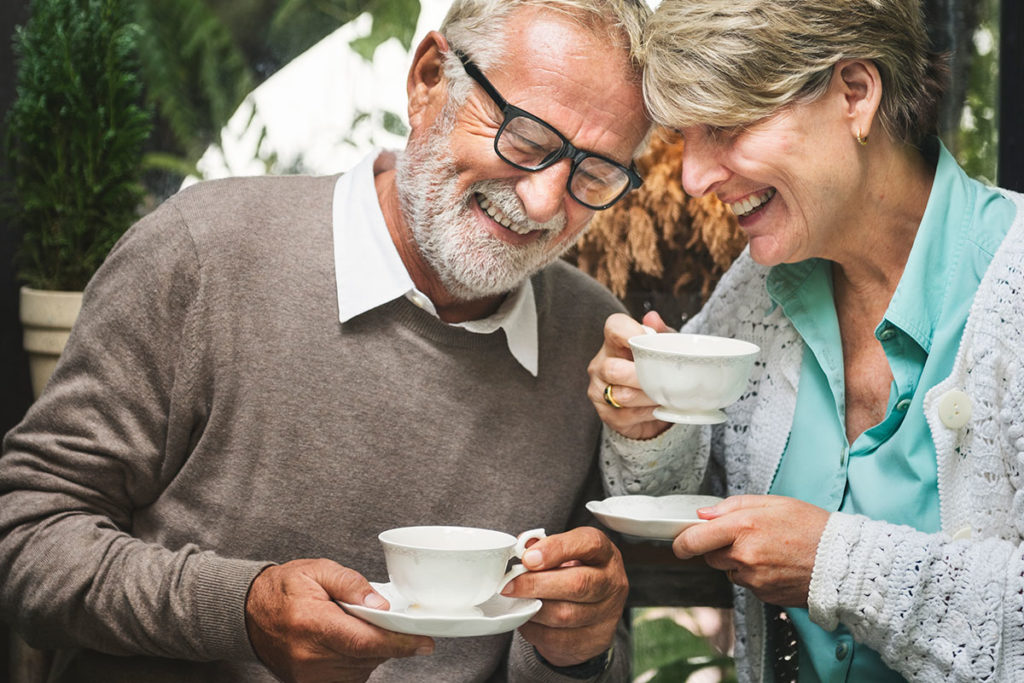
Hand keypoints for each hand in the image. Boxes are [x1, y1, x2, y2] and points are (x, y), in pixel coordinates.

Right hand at [245, 559, 433, 682]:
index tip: (424, 643)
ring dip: (371, 651)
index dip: (399, 644)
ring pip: (361, 670)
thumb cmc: (284, 588)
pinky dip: (358, 662)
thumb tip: (381, 604)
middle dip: (386, 640)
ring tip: (355, 627)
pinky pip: (349, 678)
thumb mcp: (318, 570)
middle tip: (385, 620)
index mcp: (311, 623)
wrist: (248, 612)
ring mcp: (308, 676)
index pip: (364, 641)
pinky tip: (349, 643)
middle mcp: (309, 656)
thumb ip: (351, 584)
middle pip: (367, 657)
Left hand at [501, 527, 627, 666]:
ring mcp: (607, 614)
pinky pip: (558, 638)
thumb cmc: (573, 572)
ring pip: (565, 615)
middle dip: (537, 584)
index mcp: (604, 552)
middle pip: (577, 584)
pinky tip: (527, 617)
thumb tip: (521, 546)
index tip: (527, 558)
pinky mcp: (596, 640)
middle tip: (509, 585)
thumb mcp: (564, 552)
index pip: (588, 544)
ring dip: (533, 608)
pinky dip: (535, 628)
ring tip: (516, 601)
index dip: (556, 549)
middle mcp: (612, 582)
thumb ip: (543, 546)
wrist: (593, 610)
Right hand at [587, 311, 673, 439]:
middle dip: (641, 376)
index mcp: (613, 342)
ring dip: (649, 397)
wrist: (650, 403)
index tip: (650, 339)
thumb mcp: (663, 348)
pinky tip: (658, 408)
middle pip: (613, 369)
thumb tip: (653, 318)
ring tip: (666, 395)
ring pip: (623, 395)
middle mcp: (600, 364)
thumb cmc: (655, 368)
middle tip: (664, 378)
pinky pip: (627, 415)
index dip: (630, 331)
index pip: (614, 327)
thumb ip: (661, 333)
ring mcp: (599, 390)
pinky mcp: (606, 414)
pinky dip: (648, 413)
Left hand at [672, 495, 829, 606]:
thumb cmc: (811, 527)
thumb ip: (733, 507)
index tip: (679, 541)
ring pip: (729, 570)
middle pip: (710, 555)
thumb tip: (703, 515)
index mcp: (743, 528)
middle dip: (719, 547)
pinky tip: (776, 564)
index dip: (682, 541)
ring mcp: (753, 579)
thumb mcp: (773, 503)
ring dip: (738, 561)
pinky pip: (747, 583)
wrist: (842, 562)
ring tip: (768, 550)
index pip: (694, 539)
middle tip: (746, 537)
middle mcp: (744, 556)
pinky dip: (754, 575)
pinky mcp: (763, 595)